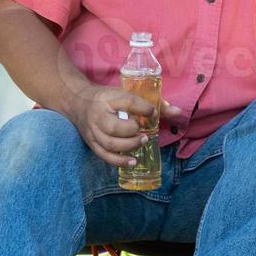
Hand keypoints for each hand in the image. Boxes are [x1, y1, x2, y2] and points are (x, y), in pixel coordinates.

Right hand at [67, 84, 184, 167]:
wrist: (77, 102)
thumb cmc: (107, 98)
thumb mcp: (125, 94)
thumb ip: (152, 103)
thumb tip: (178, 111)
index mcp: (108, 98)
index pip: (127, 101)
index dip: (143, 107)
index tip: (153, 112)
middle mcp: (98, 115)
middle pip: (113, 126)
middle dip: (132, 131)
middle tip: (145, 133)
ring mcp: (93, 131)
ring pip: (108, 143)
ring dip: (128, 146)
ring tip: (142, 142)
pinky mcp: (91, 142)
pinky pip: (104, 155)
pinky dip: (119, 161)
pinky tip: (133, 162)